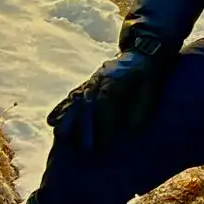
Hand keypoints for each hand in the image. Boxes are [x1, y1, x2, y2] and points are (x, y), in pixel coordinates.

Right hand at [47, 48, 172, 155]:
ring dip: (68, 119)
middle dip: (84, 127)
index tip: (104, 145)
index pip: (107, 102)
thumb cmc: (147, 76)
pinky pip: (70, 96)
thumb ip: (142, 106)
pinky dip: (61, 108)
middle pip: (88, 104)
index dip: (104, 123)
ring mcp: (91, 82)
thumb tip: (132, 127)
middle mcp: (100, 80)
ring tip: (61, 136)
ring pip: (75, 100)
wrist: (140, 54)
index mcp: (117, 80)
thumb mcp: (151, 87)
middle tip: (84, 150)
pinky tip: (52, 121)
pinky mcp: (85, 85)